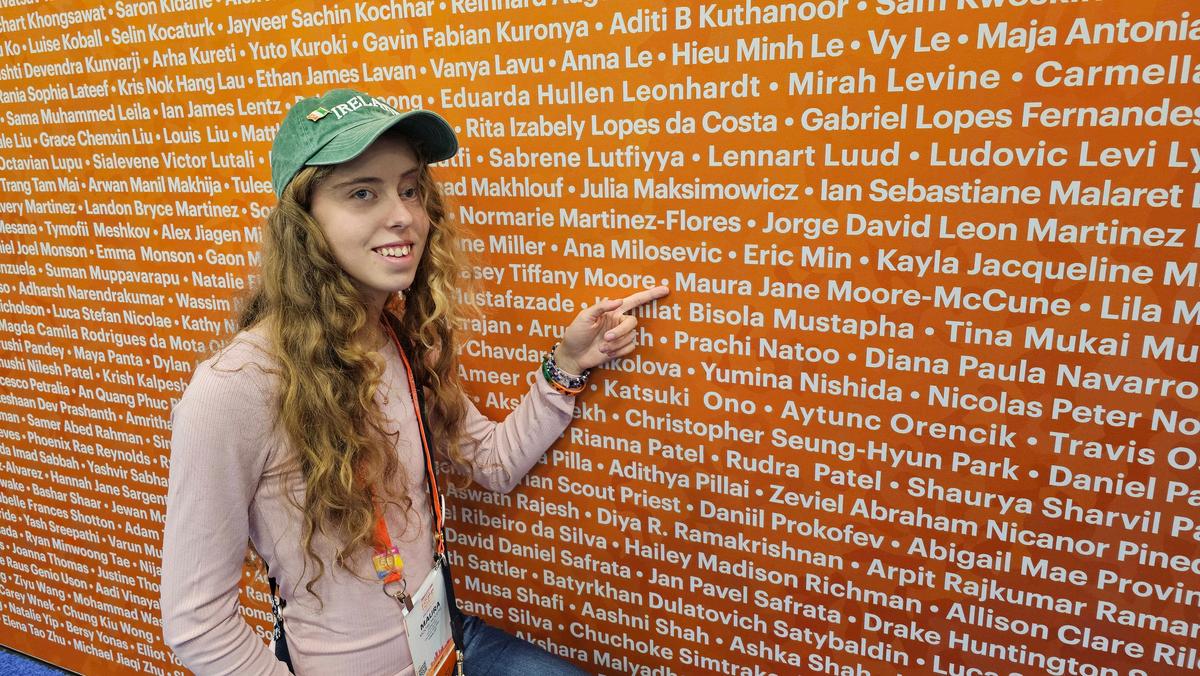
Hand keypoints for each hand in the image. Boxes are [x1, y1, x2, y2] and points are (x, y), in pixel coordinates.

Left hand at [555, 286, 669, 373]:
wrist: (573, 355)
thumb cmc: (576, 333)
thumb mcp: (584, 317)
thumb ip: (601, 307)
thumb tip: (619, 301)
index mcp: (612, 310)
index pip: (635, 300)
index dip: (650, 295)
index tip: (665, 290)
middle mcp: (619, 321)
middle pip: (632, 322)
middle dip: (620, 332)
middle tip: (605, 338)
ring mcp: (621, 335)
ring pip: (631, 337)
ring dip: (616, 344)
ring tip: (602, 347)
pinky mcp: (621, 347)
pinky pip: (630, 347)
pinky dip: (619, 351)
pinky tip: (607, 353)